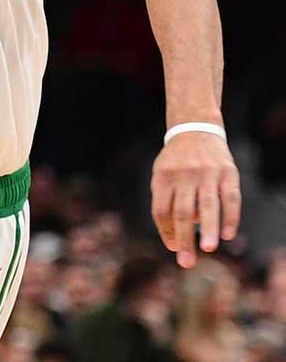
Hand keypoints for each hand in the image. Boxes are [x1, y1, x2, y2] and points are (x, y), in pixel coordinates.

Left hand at [150, 130, 240, 268]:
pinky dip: (230, 217)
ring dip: (207, 229)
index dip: (166, 232)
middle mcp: (184, 175)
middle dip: (184, 238)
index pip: (161, 210)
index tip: (174, 248)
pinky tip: (228, 235)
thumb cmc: (176, 161)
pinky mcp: (228, 172)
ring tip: (207, 249)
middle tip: (186, 262)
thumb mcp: (162, 174)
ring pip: (207, 206)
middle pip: (181, 212)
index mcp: (163, 177)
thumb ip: (166, 200)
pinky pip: (230, 198)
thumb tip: (177, 234)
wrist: (196, 129)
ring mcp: (206, 173)